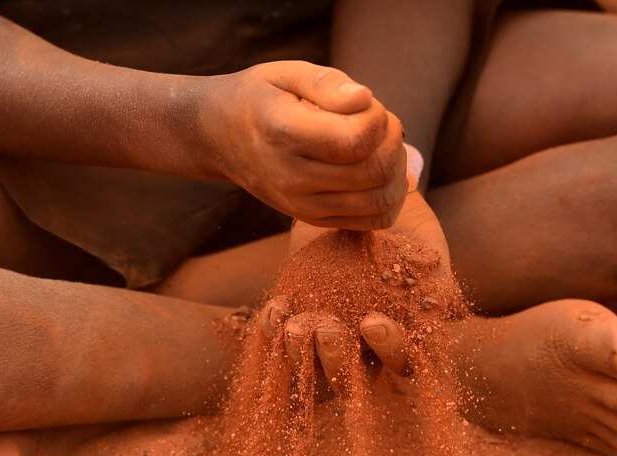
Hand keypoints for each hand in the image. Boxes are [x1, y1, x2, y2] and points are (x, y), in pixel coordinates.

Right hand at [201, 61, 407, 228]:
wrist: (219, 138)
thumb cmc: (259, 98)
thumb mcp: (285, 73)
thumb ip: (327, 83)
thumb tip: (365, 99)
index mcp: (284, 134)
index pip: (357, 140)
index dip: (378, 117)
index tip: (365, 103)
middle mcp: (292, 178)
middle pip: (376, 172)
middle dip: (393, 141)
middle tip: (381, 123)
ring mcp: (302, 205)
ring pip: (380, 201)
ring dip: (396, 170)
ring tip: (380, 147)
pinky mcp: (313, 219)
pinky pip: (373, 221)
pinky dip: (389, 197)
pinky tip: (377, 172)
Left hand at [264, 190, 454, 396]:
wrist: (362, 203)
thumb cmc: (407, 230)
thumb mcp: (428, 249)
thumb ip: (439, 279)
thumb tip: (450, 310)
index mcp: (402, 340)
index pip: (402, 363)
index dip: (389, 349)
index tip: (372, 321)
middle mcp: (364, 350)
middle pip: (349, 378)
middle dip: (335, 359)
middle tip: (327, 329)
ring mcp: (327, 340)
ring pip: (312, 368)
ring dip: (300, 353)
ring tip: (295, 326)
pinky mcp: (298, 321)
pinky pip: (280, 339)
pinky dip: (275, 328)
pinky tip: (276, 308)